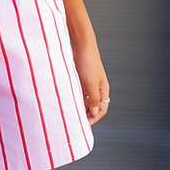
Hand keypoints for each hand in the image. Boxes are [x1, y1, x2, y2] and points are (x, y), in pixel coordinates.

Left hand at [61, 0, 109, 124]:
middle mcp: (97, 88)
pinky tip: (66, 102)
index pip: (102, 110)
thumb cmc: (88, 62)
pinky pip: (78, 93)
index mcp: (103, 90)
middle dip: (85, 114)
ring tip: (69, 113)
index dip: (94, 118)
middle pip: (93, 106)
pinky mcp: (80, 79)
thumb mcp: (91, 82)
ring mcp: (88, 83)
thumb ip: (93, 99)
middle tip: (74, 121)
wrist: (82, 44)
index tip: (83, 124)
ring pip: (84, 100)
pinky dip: (74, 99)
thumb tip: (95, 113)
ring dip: (79, 107)